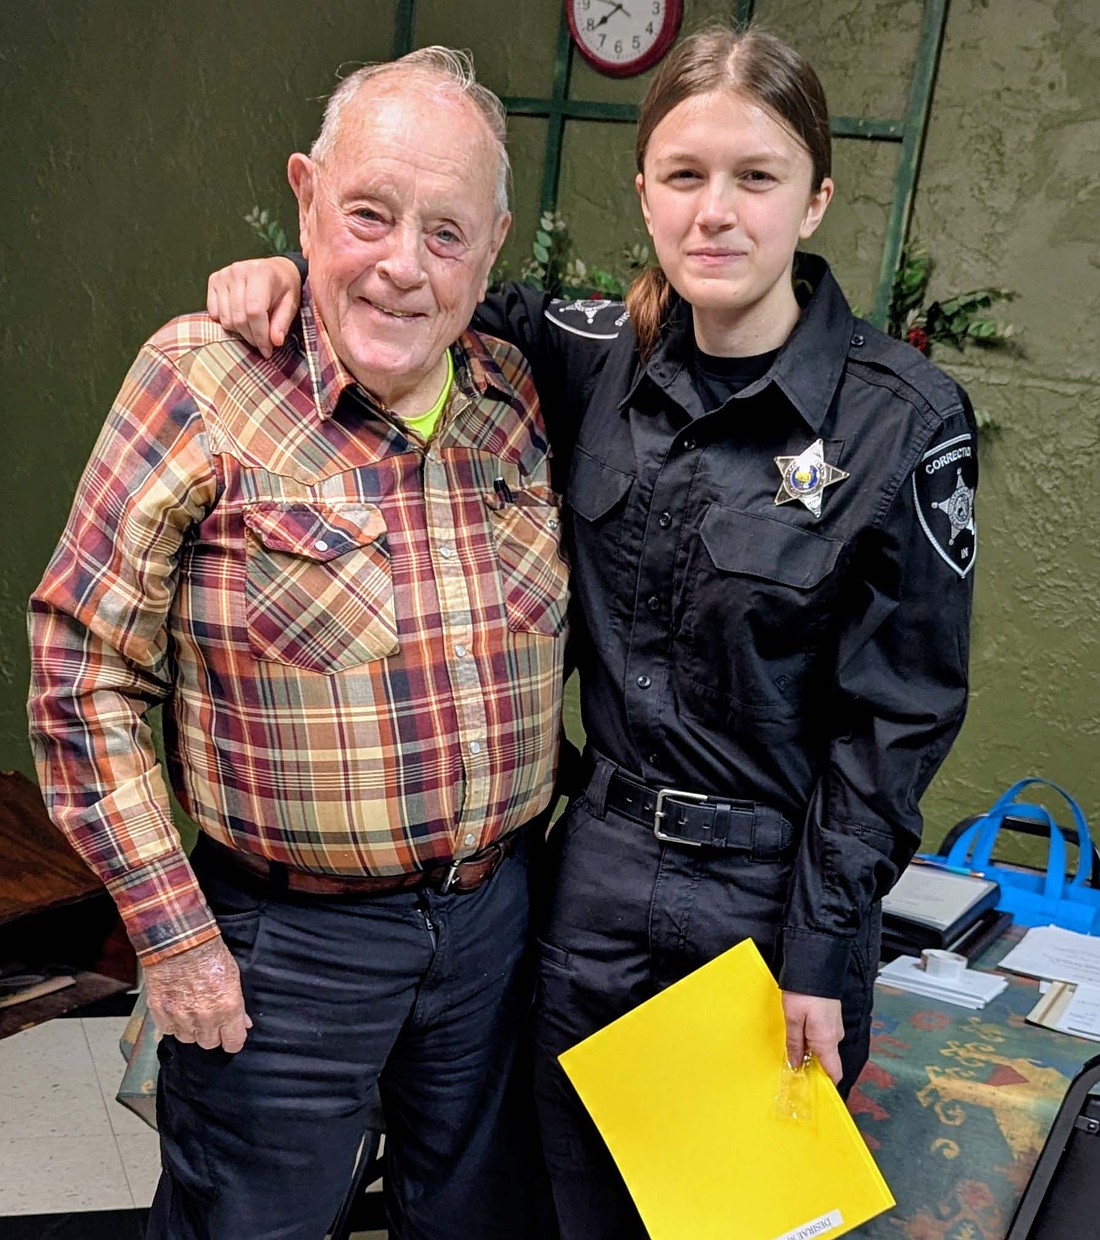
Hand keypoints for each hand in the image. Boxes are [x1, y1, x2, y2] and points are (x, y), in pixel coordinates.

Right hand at [144, 936, 252, 1052]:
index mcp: (228, 1008)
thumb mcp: (233, 977)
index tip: (230, 1037)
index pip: (234, 1042)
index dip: (233, 1040)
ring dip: (192, 1029)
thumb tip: (245, 1023)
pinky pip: (169, 1031)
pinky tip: (177, 1008)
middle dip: (212, 1033)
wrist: (180, 942)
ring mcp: (181, 1018)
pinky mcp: (161, 1014)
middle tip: (210, 1018)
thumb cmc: (210, 955)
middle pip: (209, 1043)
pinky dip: (173, 1024)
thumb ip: (238, 1005)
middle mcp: (206, 1018)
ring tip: (191, 1010)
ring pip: (188, 1039)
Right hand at [206, 256, 301, 358]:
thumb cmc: (284, 288)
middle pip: (239, 318)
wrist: (274, 269)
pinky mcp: (214, 280)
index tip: (267, 350)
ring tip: (253, 327)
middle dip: (251, 337)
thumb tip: (275, 341)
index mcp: (261, 273)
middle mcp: (238, 271)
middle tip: (262, 343)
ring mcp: (223, 275)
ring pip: (226, 319)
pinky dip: (227, 322)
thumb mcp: (291, 304)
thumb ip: (282, 323)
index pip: (254, 311)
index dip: (260, 335)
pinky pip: (214, 313)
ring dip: (240, 331)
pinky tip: (240, 317)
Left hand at [781, 990, 843, 1085]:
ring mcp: (836, 1027)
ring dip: (811, 1049)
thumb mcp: (793, 1019)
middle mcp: (835, 1036)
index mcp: (826, 1041)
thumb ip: (795, 1044)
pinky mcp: (832, 1018)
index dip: (825, 1082)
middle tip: (793, 1062)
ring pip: (824, 1047)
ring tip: (794, 1043)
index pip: (834, 1072)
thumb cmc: (803, 993)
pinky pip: (825, 1036)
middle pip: (827, 1060)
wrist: (816, 967)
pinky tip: (801, 1030)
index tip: (811, 1086)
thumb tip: (796, 1064)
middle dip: (812, 1063)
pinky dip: (814, 1038)